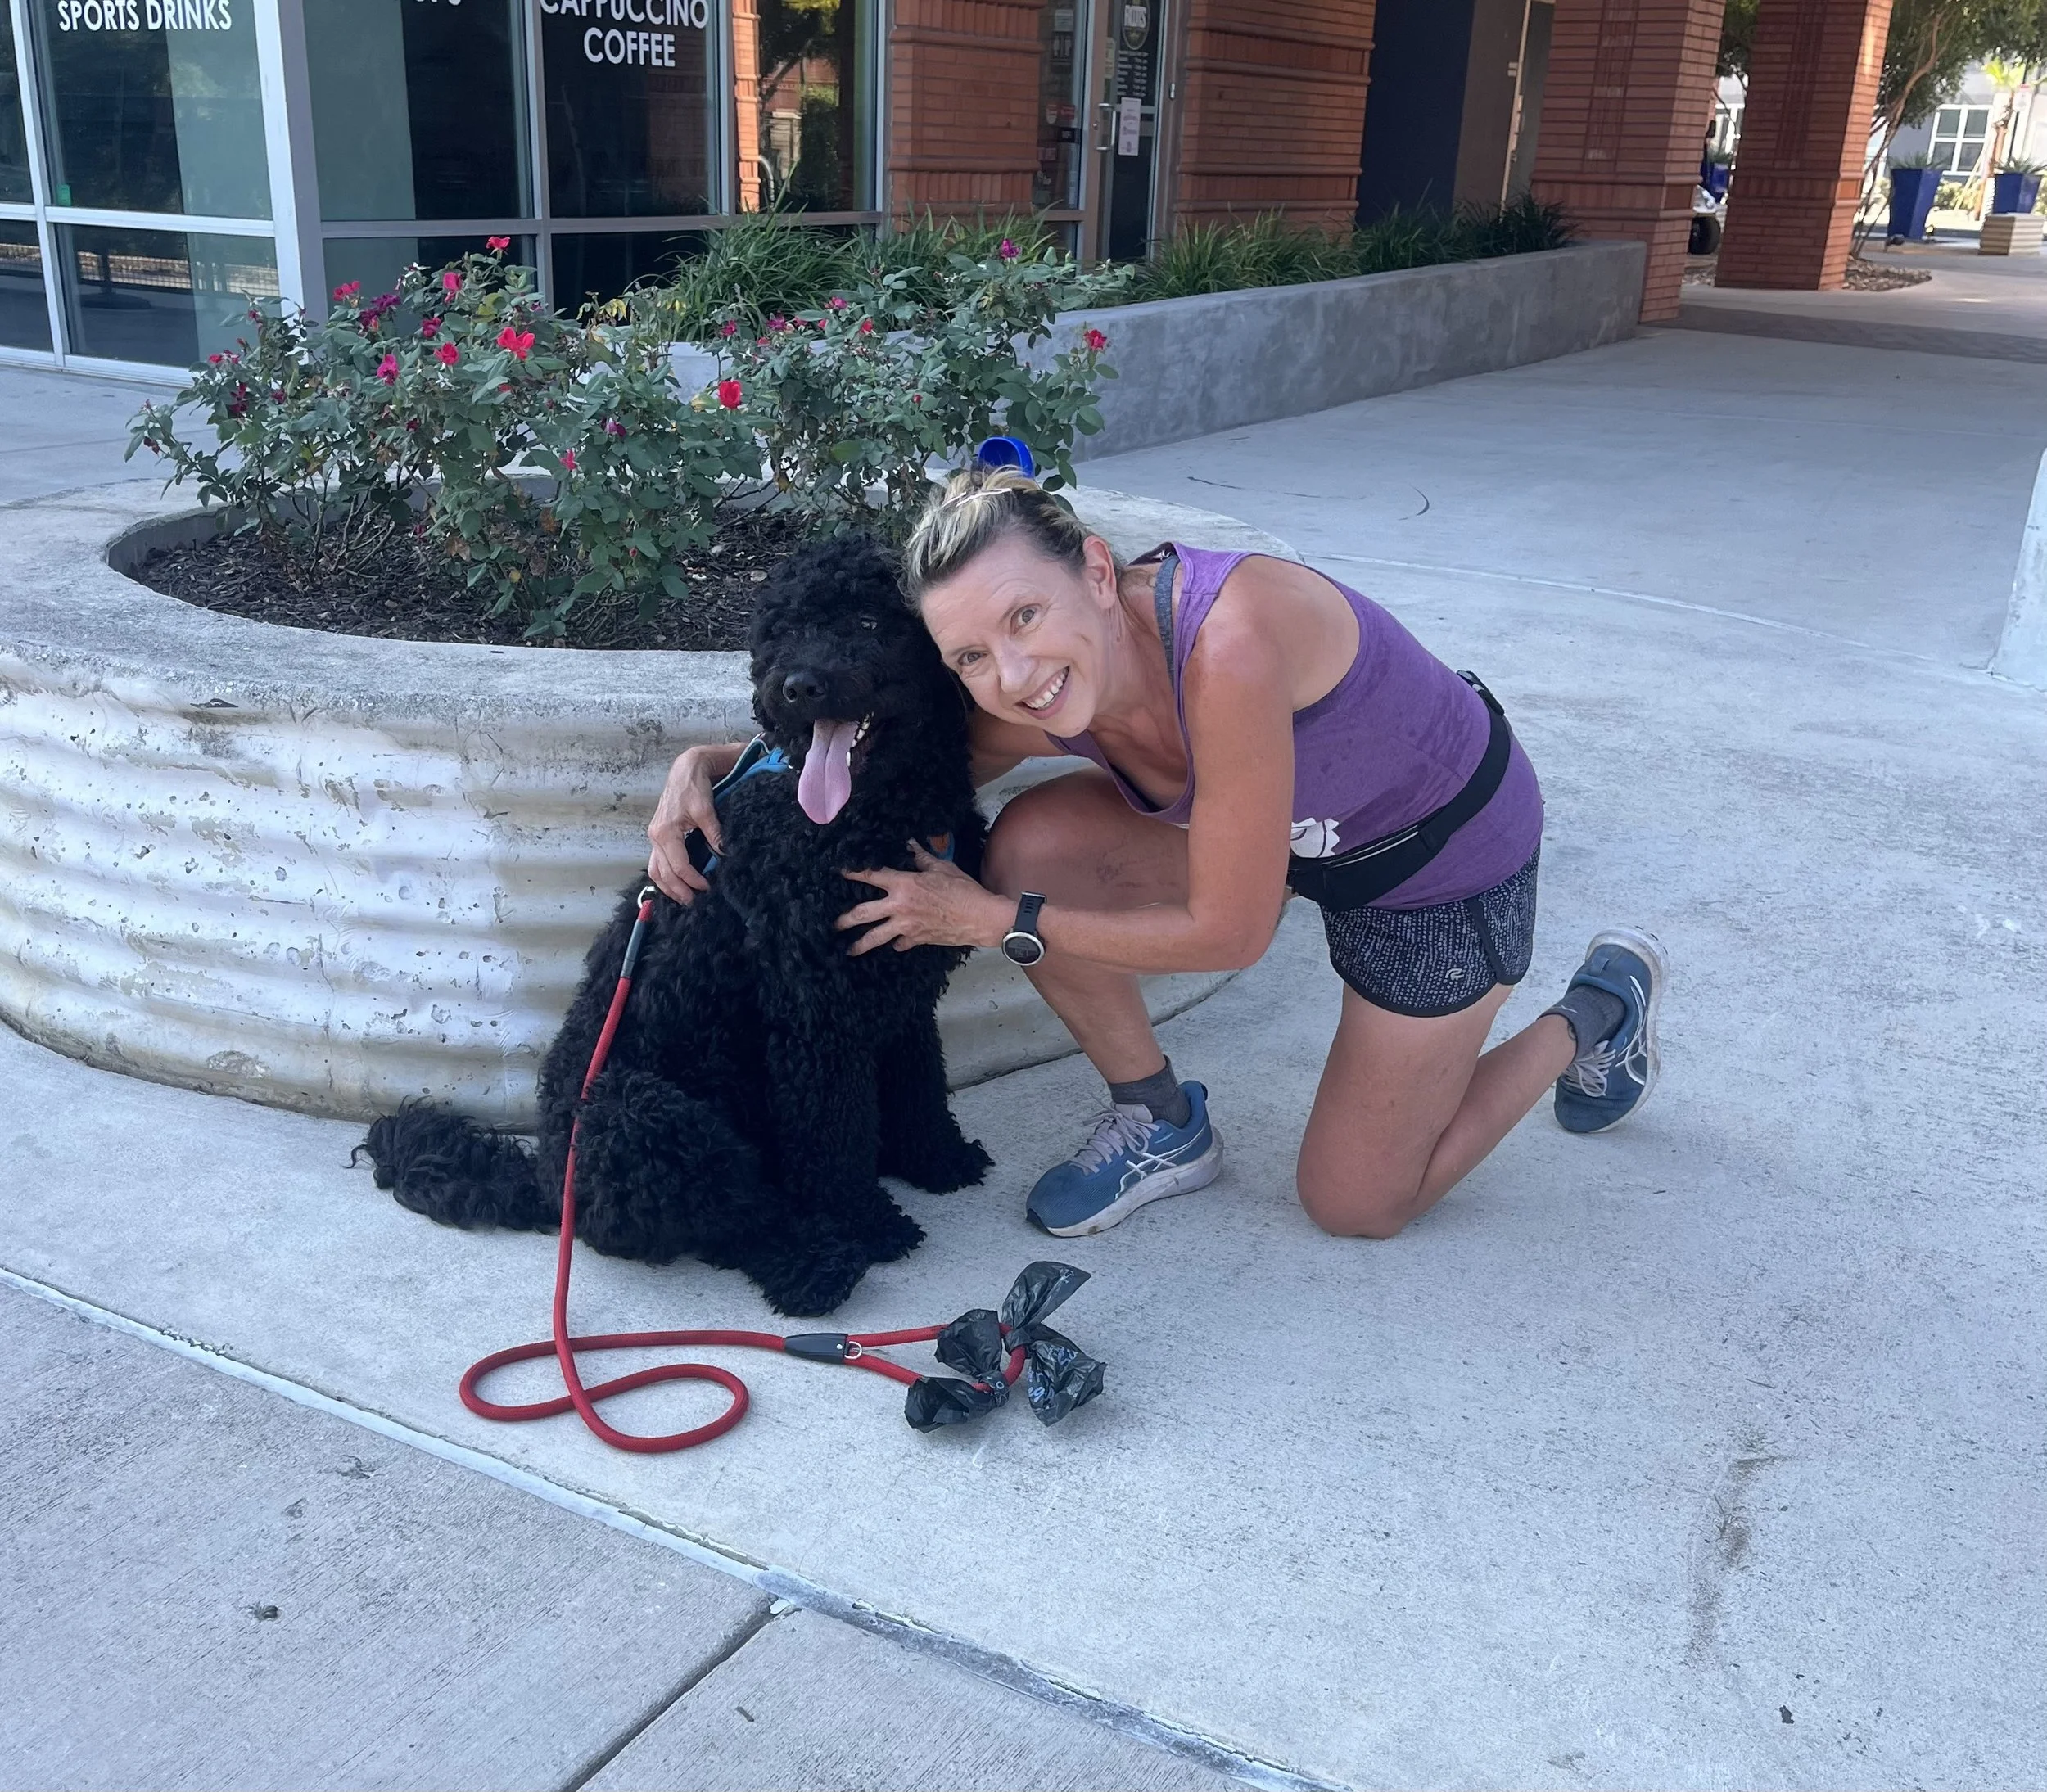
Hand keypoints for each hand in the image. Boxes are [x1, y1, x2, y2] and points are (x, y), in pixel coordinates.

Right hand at [646, 745, 730, 903]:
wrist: (686, 768)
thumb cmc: (694, 785)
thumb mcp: (706, 808)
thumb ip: (714, 832)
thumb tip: (723, 853)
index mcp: (665, 832)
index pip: (678, 866)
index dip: (693, 880)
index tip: (707, 887)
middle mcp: (656, 836)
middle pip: (663, 873)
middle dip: (677, 891)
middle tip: (693, 903)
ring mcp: (655, 836)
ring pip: (655, 870)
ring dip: (667, 887)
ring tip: (683, 898)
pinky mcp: (659, 835)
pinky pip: (656, 861)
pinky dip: (664, 875)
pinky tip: (674, 884)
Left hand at [836, 843, 1011, 955]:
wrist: (980, 918)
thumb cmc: (964, 890)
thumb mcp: (942, 868)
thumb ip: (922, 858)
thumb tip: (912, 845)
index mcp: (904, 884)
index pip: (872, 876)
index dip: (854, 873)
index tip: (842, 872)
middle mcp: (900, 906)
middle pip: (863, 913)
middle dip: (846, 919)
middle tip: (835, 924)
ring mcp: (906, 926)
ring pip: (876, 937)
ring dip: (860, 944)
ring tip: (850, 949)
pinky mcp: (916, 939)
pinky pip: (900, 944)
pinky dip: (896, 944)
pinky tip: (894, 945)